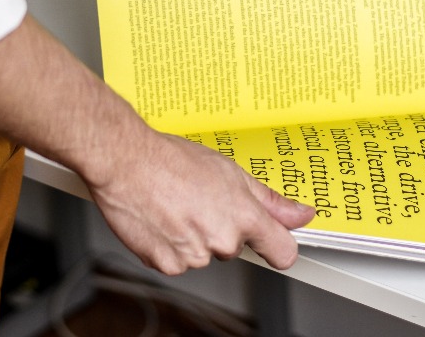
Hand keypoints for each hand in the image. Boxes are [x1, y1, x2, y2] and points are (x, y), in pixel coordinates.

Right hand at [0, 15, 312, 275]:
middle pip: (235, 247)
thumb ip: (269, 199)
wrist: (125, 162)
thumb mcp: (228, 170)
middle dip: (222, 227)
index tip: (272, 240)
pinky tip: (162, 219)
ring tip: (177, 205)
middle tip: (201, 199)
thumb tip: (300, 214)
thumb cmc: (170, 159)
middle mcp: (222, 240)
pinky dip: (171, 245)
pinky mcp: (166, 264)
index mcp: (243, 216)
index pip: (283, 252)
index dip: (278, 246)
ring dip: (194, 236)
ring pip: (204, 253)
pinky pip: (178, 261)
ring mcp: (194, 255)